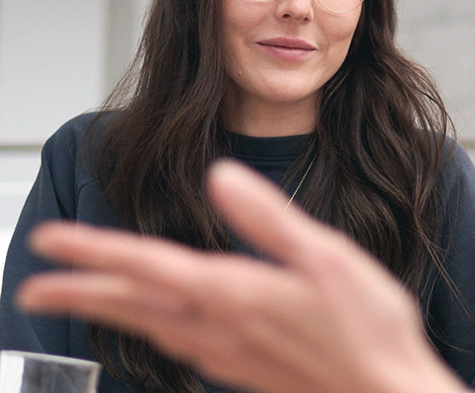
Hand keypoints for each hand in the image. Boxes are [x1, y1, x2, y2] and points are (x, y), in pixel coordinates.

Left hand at [18, 160, 466, 392]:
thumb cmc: (367, 330)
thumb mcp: (326, 256)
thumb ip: (269, 217)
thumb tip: (222, 176)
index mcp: (235, 294)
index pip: (147, 266)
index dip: (94, 250)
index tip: (50, 241)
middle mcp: (220, 328)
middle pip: (133, 306)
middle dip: (80, 292)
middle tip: (34, 285)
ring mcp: (228, 356)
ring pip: (150, 329)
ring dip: (109, 311)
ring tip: (83, 299)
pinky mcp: (243, 371)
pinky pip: (178, 347)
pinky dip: (151, 329)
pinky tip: (160, 324)